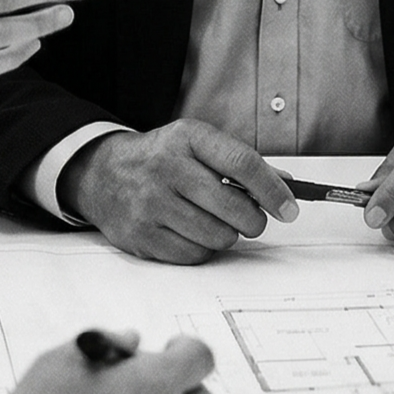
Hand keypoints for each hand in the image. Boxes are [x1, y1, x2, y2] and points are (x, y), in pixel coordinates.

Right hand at [61, 122, 297, 262]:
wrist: (103, 173)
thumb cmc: (161, 158)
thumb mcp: (196, 144)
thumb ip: (239, 162)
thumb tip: (286, 186)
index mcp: (187, 138)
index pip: (242, 164)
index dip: (272, 189)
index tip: (290, 208)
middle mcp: (167, 168)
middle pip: (233, 207)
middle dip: (253, 220)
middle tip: (253, 219)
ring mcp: (151, 204)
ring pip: (217, 236)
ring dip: (227, 234)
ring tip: (214, 221)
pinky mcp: (142, 236)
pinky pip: (194, 255)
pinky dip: (202, 248)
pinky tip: (192, 231)